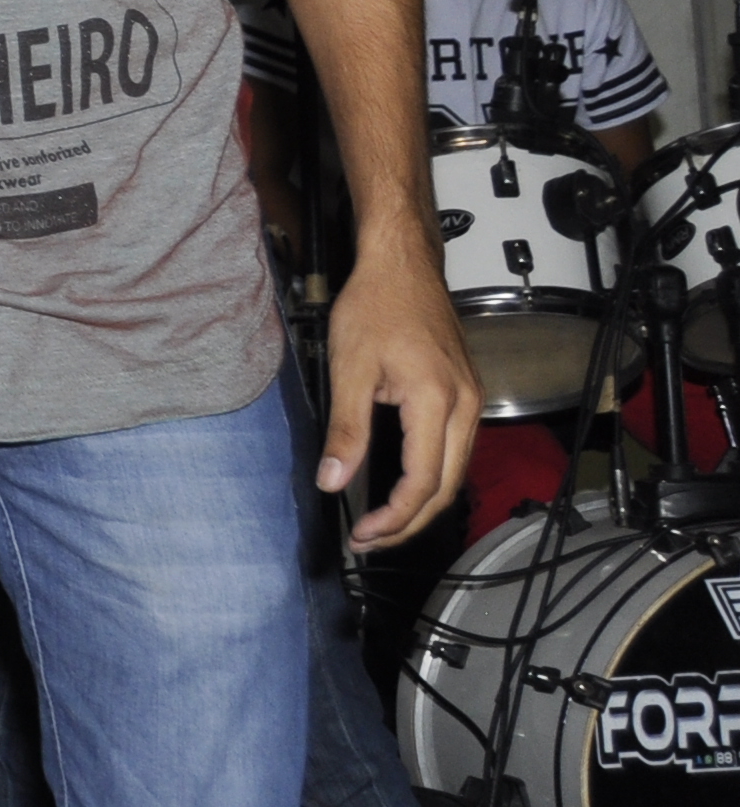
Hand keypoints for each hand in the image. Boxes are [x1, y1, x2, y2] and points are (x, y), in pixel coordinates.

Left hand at [320, 247, 476, 547]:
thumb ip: (346, 430)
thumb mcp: (349, 368)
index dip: (394, 517)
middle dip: (408, 522)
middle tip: (369, 540)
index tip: (363, 534)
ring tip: (382, 523)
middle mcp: (466, 406)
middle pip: (446, 486)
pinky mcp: (465, 394)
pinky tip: (404, 487)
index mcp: (439, 401)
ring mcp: (471, 400)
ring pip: (455, 472)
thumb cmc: (377, 305)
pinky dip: (432, 477)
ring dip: (421, 503)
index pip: (423, 482)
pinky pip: (455, 450)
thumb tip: (334, 480)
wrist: (403, 266)